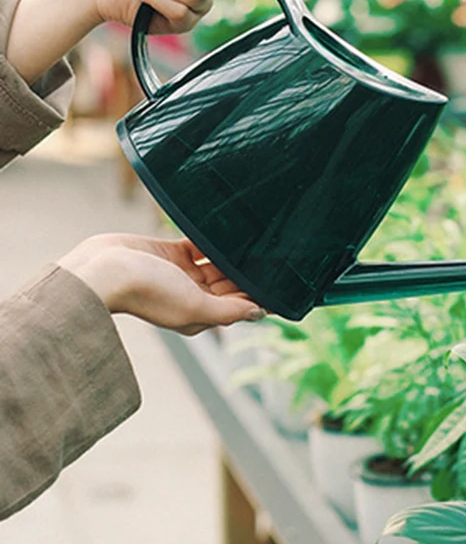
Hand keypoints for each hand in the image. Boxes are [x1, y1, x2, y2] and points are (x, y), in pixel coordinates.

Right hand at [58, 233, 266, 335]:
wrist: (103, 270)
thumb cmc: (145, 291)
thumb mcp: (193, 306)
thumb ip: (227, 310)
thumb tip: (260, 314)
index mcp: (201, 314)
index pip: (240, 305)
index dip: (261, 295)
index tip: (285, 283)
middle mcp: (194, 296)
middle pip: (231, 284)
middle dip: (251, 272)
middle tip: (279, 253)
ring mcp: (183, 275)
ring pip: (219, 264)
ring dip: (235, 254)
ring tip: (261, 239)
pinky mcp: (172, 253)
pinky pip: (200, 245)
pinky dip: (214, 240)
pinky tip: (231, 229)